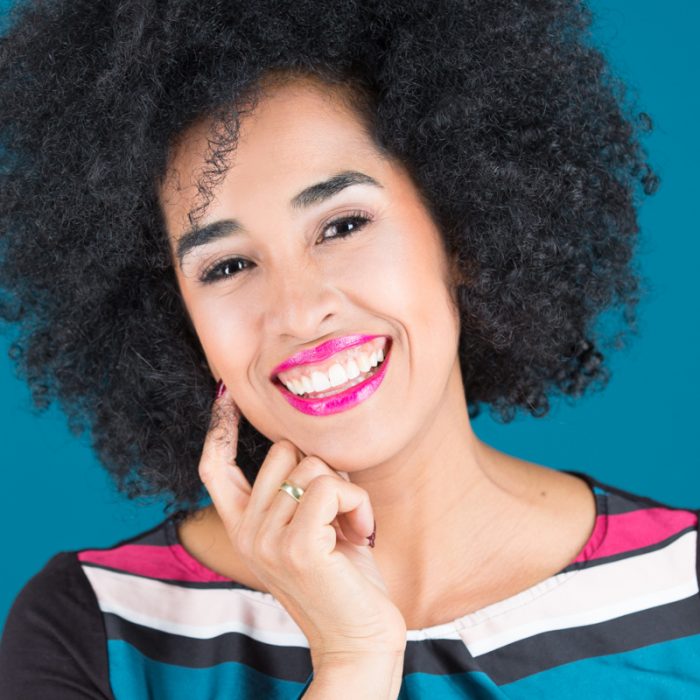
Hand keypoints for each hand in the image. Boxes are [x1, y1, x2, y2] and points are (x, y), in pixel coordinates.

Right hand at [198, 382, 406, 671]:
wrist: (358, 640)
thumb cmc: (342, 578)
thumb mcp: (308, 529)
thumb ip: (294, 493)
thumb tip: (303, 446)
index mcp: (244, 527)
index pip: (215, 467)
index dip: (218, 427)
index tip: (225, 394)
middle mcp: (246, 531)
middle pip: (281, 450)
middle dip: (321, 469)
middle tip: (337, 511)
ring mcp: (267, 539)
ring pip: (312, 465)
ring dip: (346, 492)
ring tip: (350, 529)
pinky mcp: (297, 546)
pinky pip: (332, 487)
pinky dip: (358, 504)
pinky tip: (361, 536)